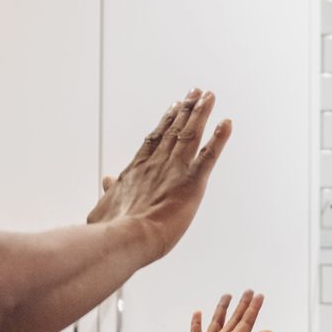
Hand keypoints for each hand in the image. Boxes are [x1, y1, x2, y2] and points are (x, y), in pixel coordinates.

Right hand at [87, 88, 231, 261]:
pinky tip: (226, 124)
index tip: (173, 108)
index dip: (165, 122)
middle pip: (174, 130)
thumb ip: (108, 193)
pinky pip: (209, 156)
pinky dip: (219, 139)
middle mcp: (156, 164)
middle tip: (195, 93)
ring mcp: (174, 170)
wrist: (124, 238)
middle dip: (186, 110)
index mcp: (136, 170)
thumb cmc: (111, 230)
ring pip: (190, 135)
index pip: (154, 139)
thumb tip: (105, 182)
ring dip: (200, 114)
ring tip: (208, 97)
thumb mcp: (104, 208)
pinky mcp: (192, 182)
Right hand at [178, 290, 272, 331]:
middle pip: (235, 319)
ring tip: (227, 295)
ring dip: (222, 309)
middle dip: (242, 305)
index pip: (247, 322)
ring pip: (217, 321)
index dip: (253, 308)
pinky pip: (196, 331)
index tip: (259, 295)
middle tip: (248, 290)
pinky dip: (196, 322)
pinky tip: (198, 312)